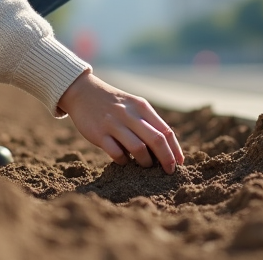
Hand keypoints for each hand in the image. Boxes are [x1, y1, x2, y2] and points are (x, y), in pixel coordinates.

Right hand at [57, 70, 183, 173]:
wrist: (83, 92)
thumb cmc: (114, 104)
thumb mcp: (133, 106)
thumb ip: (148, 123)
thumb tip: (167, 149)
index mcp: (142, 107)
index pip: (166, 130)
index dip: (175, 149)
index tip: (179, 163)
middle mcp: (130, 114)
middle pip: (156, 140)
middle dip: (166, 159)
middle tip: (169, 171)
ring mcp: (114, 124)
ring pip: (138, 148)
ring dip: (145, 161)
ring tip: (145, 165)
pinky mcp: (99, 133)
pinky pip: (117, 153)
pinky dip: (124, 161)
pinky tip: (124, 160)